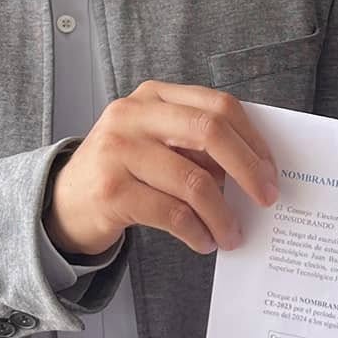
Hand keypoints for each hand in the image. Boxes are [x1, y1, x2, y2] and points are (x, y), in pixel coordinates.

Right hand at [44, 81, 278, 257]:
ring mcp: (118, 150)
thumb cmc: (126, 171)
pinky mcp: (110, 190)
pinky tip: (204, 241)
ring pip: (193, 181)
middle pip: (210, 131)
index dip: (253, 139)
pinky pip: (171, 213)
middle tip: (267, 198)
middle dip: (248, 168)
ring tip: (232, 235)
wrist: (65, 202)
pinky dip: (196, 231)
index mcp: (154, 96)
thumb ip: (199, 145)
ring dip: (222, 215)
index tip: (272, 171)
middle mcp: (133, 115)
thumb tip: (256, 171)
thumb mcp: (159, 144)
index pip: (218, 106)